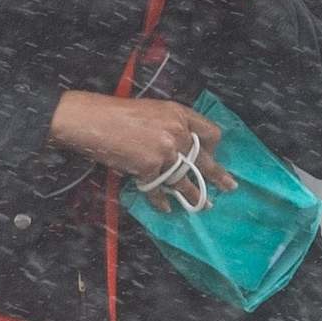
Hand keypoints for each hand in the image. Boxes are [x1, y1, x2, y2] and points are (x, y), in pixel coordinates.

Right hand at [48, 92, 236, 210]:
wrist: (92, 120)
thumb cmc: (118, 114)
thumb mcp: (153, 111)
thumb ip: (172, 126)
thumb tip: (183, 148)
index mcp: (179, 114)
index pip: (210, 132)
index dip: (213, 147)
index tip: (213, 156)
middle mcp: (177, 131)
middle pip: (204, 159)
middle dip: (217, 176)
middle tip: (230, 187)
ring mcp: (165, 151)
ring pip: (184, 179)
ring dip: (194, 195)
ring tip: (203, 206)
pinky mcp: (149, 167)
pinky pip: (159, 190)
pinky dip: (161, 202)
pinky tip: (166, 209)